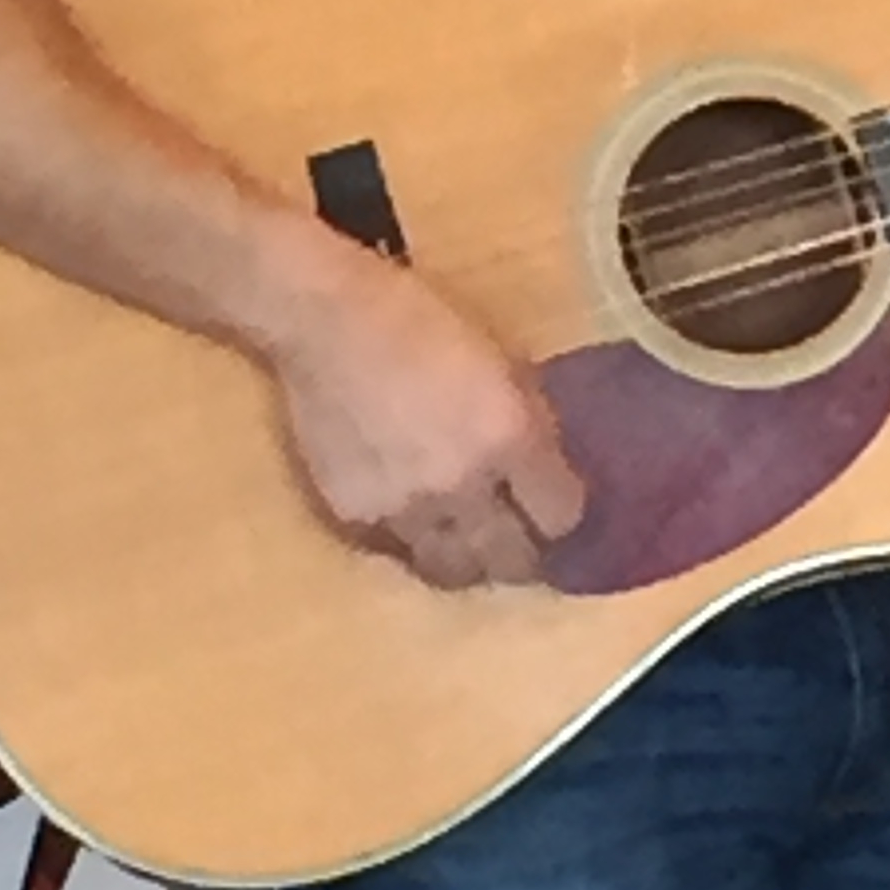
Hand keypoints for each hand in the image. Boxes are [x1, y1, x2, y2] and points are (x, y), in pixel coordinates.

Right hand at [256, 223, 585, 591]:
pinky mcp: (355, 518)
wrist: (327, 319)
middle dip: (523, 553)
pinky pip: (397, 552)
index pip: (560, 515)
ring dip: (468, 559)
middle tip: (520, 538)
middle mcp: (462, 485)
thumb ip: (530, 417)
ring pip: (451, 570)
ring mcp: (405, 508)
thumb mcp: (501, 355)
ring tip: (469, 542)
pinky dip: (413, 542)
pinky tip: (416, 517)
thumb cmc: (422, 319)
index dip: (562, 510)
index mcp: (508, 437)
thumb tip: (548, 463)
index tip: (556, 503)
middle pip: (511, 561)